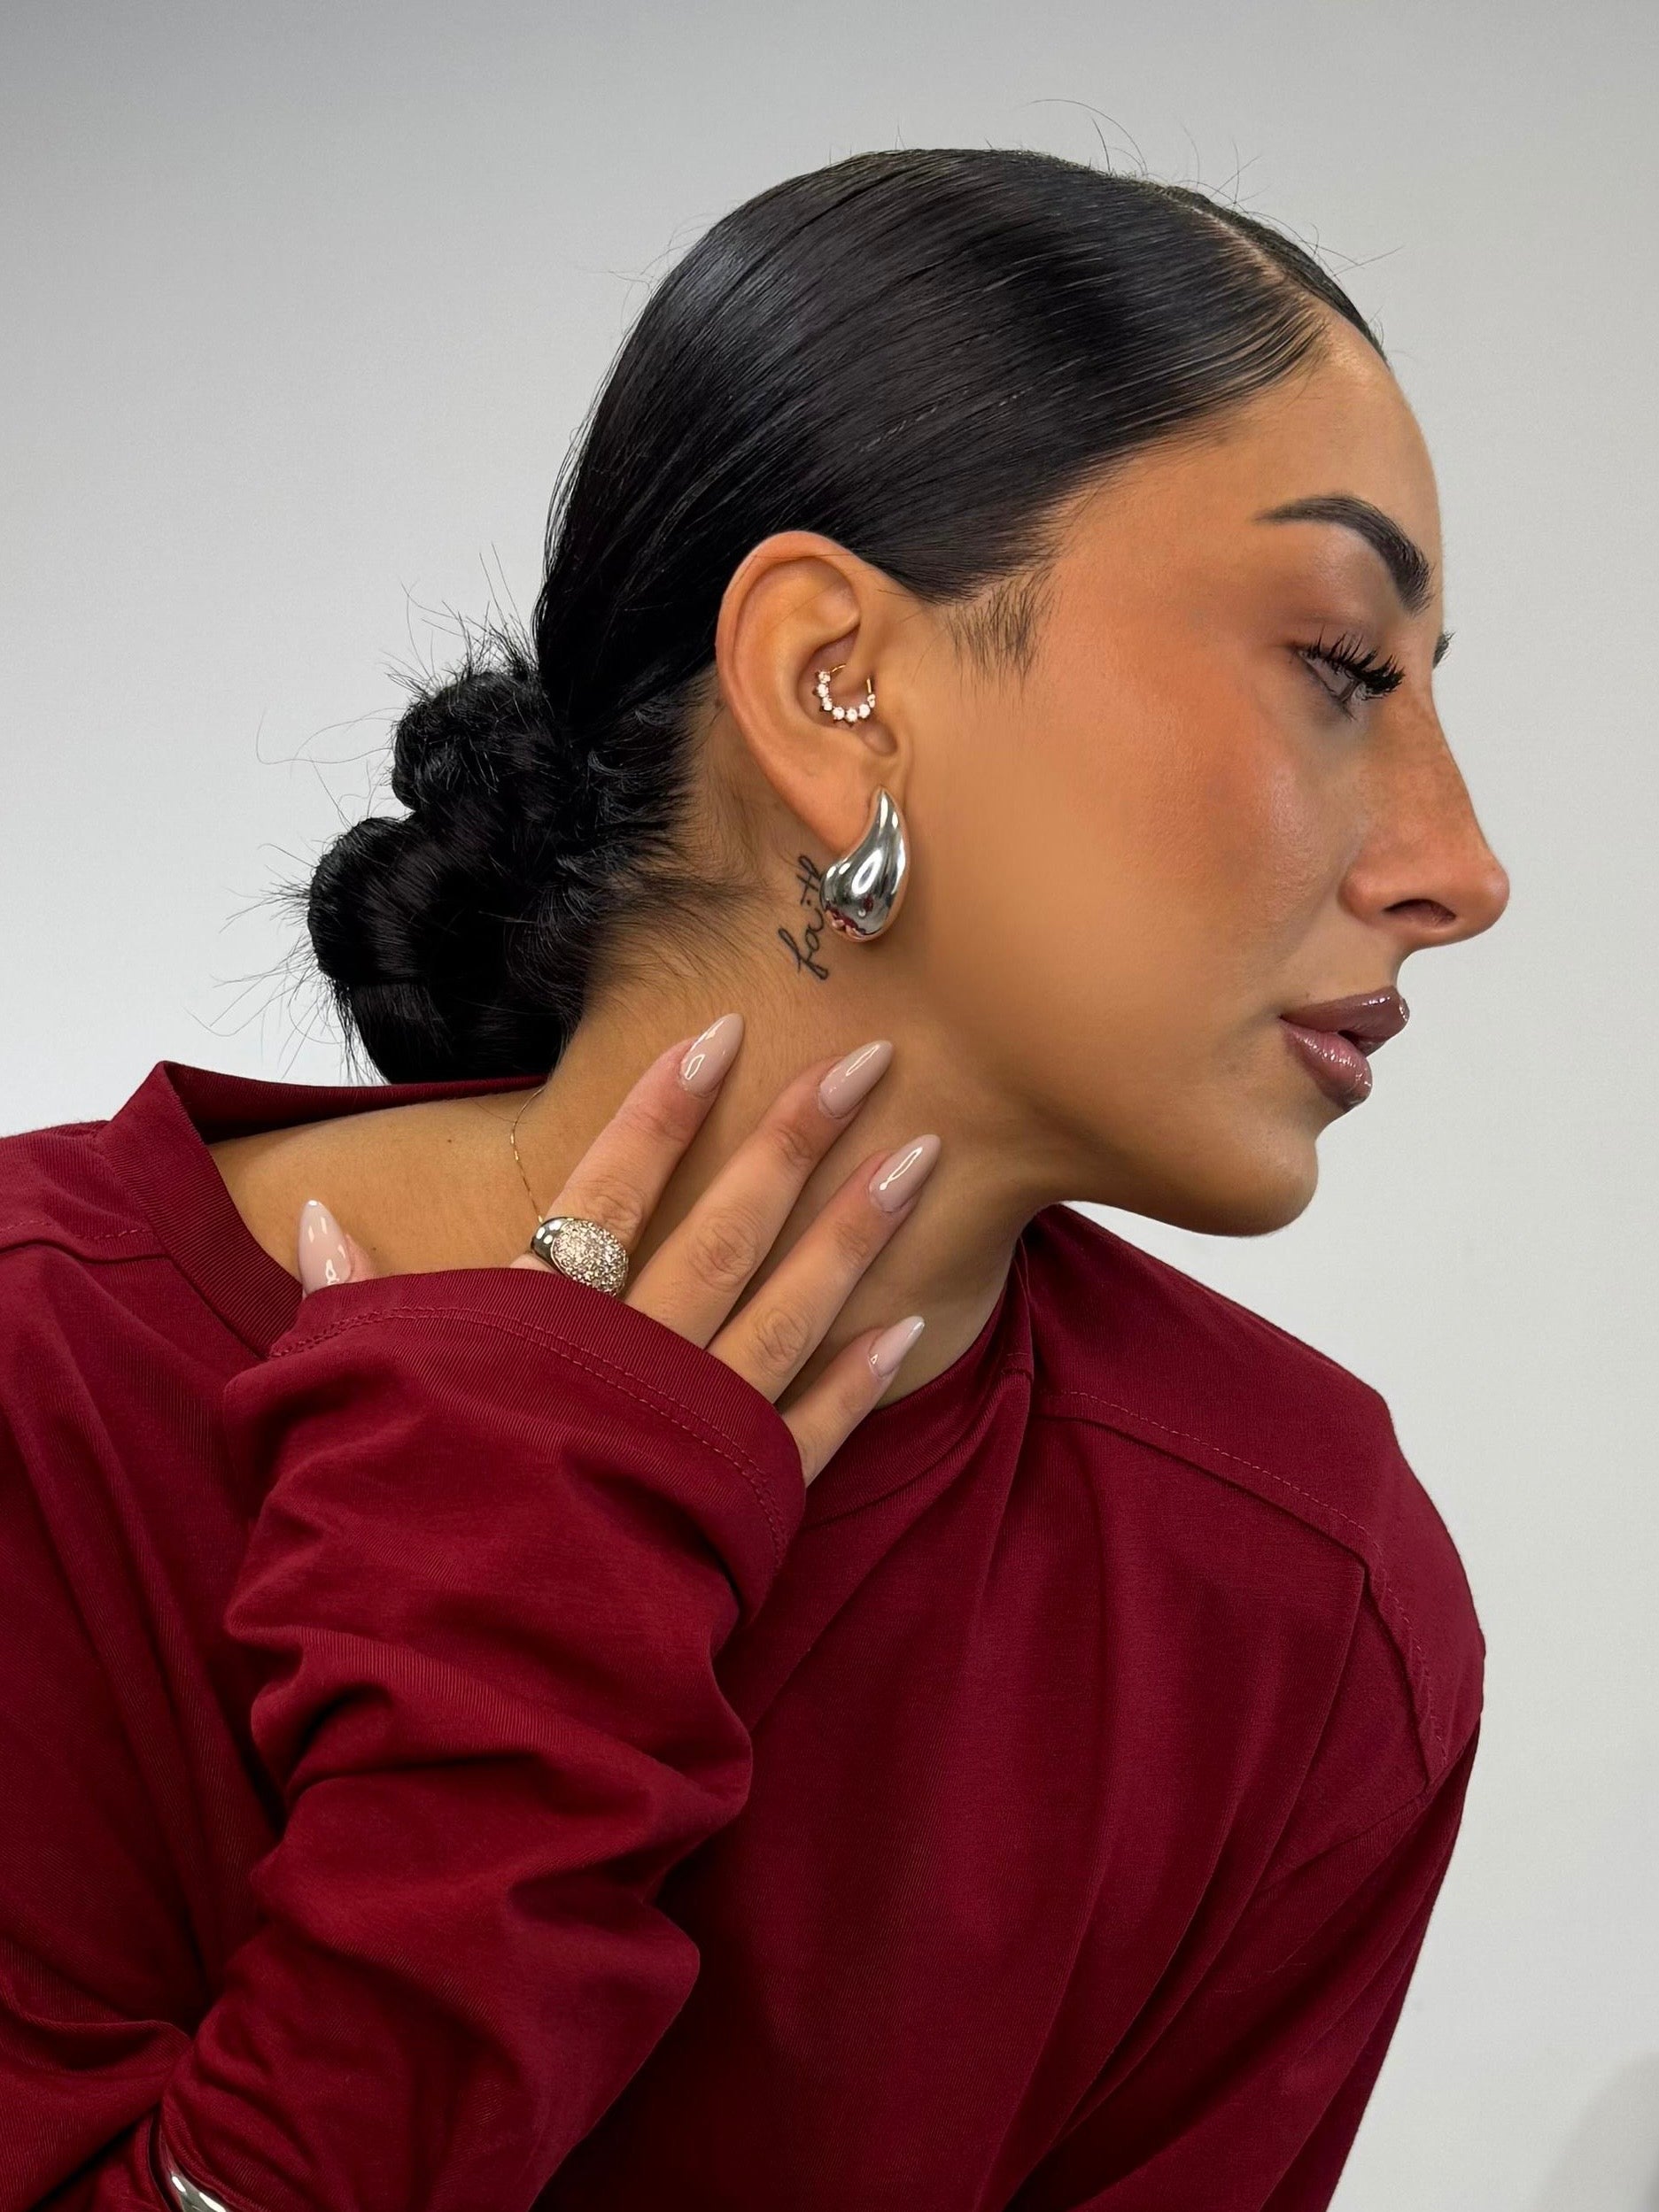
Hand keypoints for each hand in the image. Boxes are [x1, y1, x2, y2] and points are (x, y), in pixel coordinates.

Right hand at [295, 1015, 937, 1486]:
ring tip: (920, 1160)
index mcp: (538, 1326)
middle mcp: (633, 1361)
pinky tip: (912, 1322)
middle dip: (797, 1138)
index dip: (664, 1108)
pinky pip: (813, 1429)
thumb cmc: (398, 1534)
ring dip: (858, 1231)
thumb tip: (314, 1212)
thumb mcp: (354, 1399)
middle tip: (869, 1060)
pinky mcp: (738, 1504)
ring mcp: (695, 1430)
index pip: (609, 1191)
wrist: (465, 1675)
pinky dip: (861, 1378)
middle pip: (726, 1228)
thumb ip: (350, 1299)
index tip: (722, 1033)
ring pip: (790, 1307)